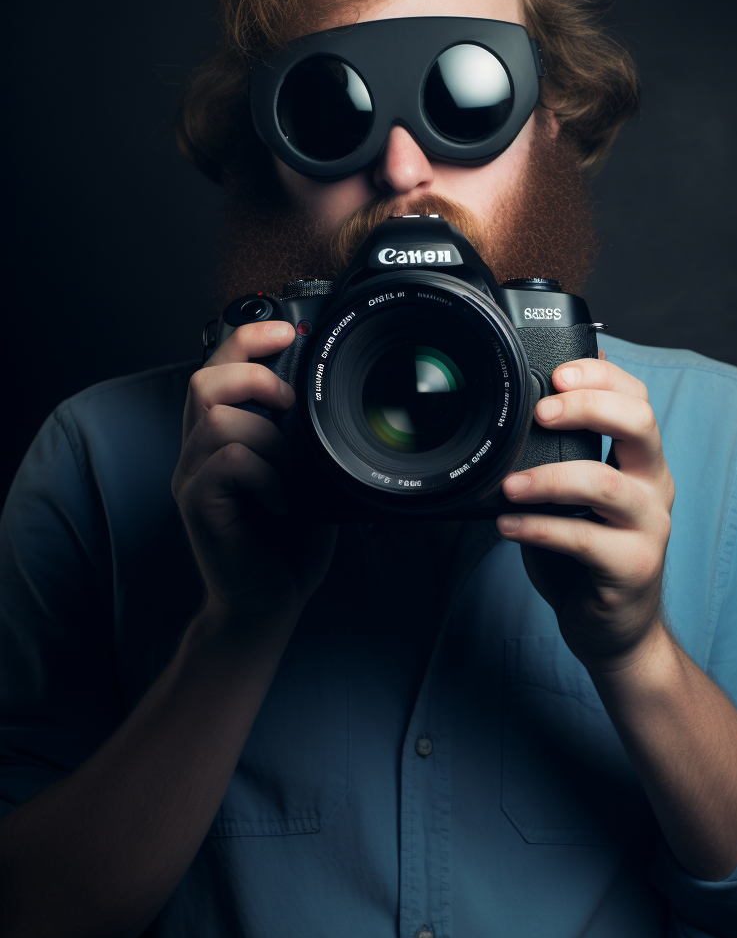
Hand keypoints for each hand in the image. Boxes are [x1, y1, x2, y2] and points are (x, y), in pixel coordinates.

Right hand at [172, 321, 336, 630]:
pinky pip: (226, 462)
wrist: (266, 606)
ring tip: (288, 471)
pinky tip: (283, 501)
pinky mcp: (198, 507)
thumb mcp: (309, 480)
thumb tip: (343, 402)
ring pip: (217, 419)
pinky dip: (264, 475)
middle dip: (254, 375)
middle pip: (204, 379)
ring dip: (267, 437)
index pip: (217, 366)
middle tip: (289, 403)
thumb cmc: (287, 546)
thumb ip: (309, 441)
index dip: (248, 339)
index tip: (288, 331)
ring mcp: (194, 479)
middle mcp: (199, 452)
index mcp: (221, 438)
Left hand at [497, 357, 674, 669]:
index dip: (603, 376)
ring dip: (549, 478)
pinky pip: (585, 540)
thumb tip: (521, 408)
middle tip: (540, 412)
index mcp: (642, 462)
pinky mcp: (632, 568)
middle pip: (640, 424)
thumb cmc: (588, 557)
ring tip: (508, 485)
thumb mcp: (578, 498)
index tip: (557, 373)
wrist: (614, 631)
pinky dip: (539, 529)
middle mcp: (654, 487)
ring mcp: (649, 528)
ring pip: (606, 484)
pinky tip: (507, 527)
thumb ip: (563, 457)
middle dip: (588, 406)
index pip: (638, 399)